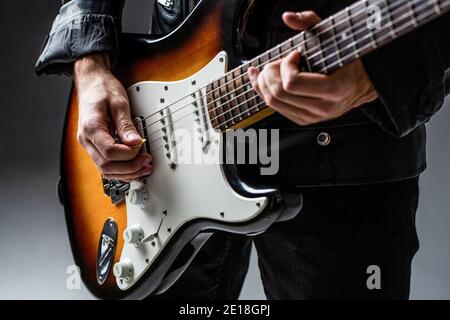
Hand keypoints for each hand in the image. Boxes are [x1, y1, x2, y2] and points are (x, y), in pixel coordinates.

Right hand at [74, 53, 152, 181]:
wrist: (92, 81)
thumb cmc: (102, 88)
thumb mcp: (119, 103)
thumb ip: (126, 125)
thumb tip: (136, 143)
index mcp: (91, 128)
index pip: (109, 152)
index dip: (128, 154)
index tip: (142, 147)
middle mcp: (86, 139)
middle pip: (106, 166)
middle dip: (129, 168)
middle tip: (146, 162)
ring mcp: (89, 144)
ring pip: (105, 170)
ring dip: (126, 173)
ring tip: (144, 168)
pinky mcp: (95, 146)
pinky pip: (106, 164)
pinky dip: (120, 170)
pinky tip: (134, 168)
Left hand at [248, 11, 377, 125]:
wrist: (359, 84)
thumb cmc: (345, 59)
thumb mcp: (331, 37)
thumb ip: (310, 22)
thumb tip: (288, 17)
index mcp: (333, 89)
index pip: (292, 83)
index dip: (286, 66)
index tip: (294, 54)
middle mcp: (322, 107)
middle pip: (279, 94)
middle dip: (269, 74)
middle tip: (275, 62)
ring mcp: (312, 117)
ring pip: (274, 103)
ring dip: (263, 84)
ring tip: (268, 70)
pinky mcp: (304, 120)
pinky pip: (277, 108)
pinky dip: (265, 93)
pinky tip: (264, 80)